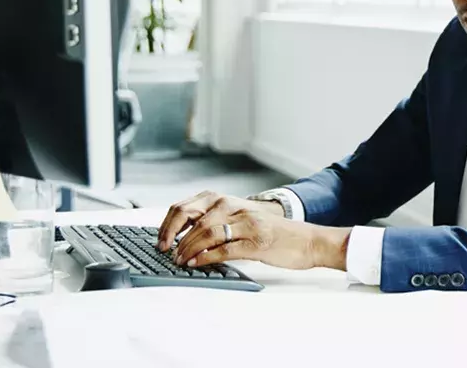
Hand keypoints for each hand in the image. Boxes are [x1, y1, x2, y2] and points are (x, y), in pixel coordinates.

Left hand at [157, 191, 283, 251]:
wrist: (306, 240)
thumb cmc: (273, 232)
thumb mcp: (242, 220)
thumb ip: (219, 222)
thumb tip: (187, 236)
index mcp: (229, 201)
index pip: (187, 206)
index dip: (169, 224)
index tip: (160, 240)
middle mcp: (236, 207)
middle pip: (193, 216)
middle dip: (173, 235)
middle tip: (165, 251)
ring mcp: (247, 224)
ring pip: (206, 231)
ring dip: (188, 248)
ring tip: (179, 260)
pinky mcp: (256, 242)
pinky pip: (225, 248)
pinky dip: (206, 257)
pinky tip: (197, 263)